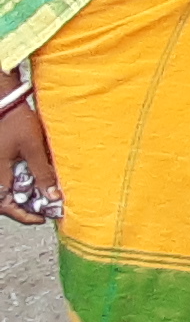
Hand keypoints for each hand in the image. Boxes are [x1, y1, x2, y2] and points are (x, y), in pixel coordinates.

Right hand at [0, 99, 58, 224]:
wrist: (5, 102)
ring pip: (8, 191)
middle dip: (26, 207)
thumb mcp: (34, 148)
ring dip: (25, 195)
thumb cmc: (17, 122)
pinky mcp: (1, 161)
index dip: (25, 215)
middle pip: (7, 201)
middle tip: (47, 208)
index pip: (8, 207)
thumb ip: (43, 173)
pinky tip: (37, 179)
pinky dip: (22, 182)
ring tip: (44, 195)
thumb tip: (53, 197)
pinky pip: (8, 178)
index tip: (43, 218)